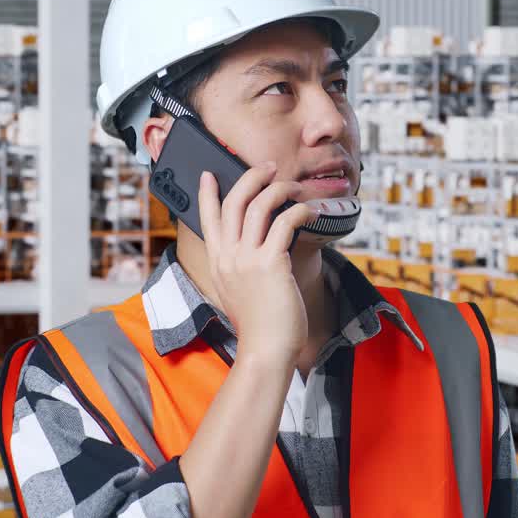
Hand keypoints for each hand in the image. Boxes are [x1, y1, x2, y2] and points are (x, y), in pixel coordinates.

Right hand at [197, 163, 315, 367]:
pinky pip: (285, 222)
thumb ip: (239, 268)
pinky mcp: (271, 263)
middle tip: (267, 168)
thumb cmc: (259, 325)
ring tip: (294, 186)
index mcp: (217, 262)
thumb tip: (254, 247)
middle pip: (233, 202)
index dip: (207, 194)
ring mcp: (247, 259)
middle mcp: (228, 257)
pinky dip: (299, 210)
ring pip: (258, 205)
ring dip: (278, 188)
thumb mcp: (237, 292)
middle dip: (250, 177)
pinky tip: (310, 211)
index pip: (207, 219)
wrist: (266, 350)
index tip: (209, 174)